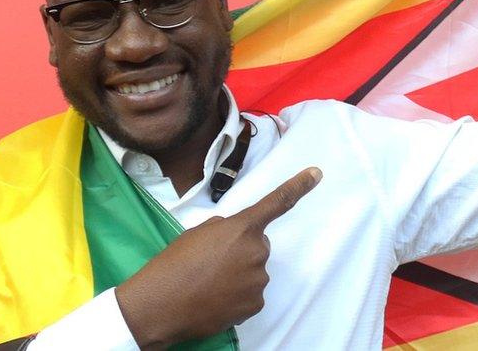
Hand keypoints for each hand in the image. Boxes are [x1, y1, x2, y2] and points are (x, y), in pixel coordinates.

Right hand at [114, 167, 322, 349]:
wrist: (160, 304)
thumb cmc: (174, 263)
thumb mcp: (198, 233)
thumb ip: (224, 229)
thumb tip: (235, 238)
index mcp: (242, 228)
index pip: (277, 202)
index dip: (299, 186)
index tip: (317, 174)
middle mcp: (257, 251)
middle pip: (258, 246)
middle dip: (241, 251)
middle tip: (212, 263)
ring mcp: (258, 280)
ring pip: (254, 272)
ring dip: (237, 275)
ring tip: (208, 282)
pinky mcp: (255, 304)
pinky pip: (251, 295)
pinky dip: (236, 297)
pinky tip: (214, 298)